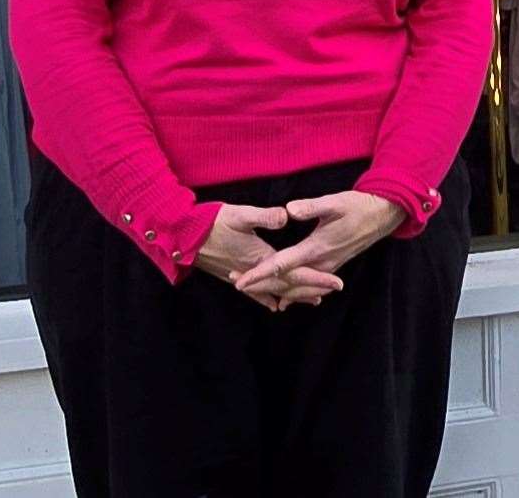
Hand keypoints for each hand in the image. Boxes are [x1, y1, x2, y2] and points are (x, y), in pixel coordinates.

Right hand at [191, 203, 341, 312]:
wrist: (182, 237)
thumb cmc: (212, 222)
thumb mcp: (240, 214)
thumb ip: (264, 217)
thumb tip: (287, 216)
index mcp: (260, 257)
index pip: (295, 272)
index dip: (316, 278)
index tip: (336, 283)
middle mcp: (254, 271)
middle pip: (288, 286)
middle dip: (311, 288)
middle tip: (334, 289)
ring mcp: (243, 275)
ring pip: (274, 290)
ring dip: (294, 294)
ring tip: (314, 299)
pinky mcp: (233, 275)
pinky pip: (255, 292)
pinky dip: (268, 297)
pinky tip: (274, 304)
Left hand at [231, 191, 405, 308]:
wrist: (382, 215)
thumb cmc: (358, 206)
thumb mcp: (335, 201)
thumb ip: (311, 207)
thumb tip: (288, 210)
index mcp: (317, 247)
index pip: (282, 264)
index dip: (259, 273)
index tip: (240, 280)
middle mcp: (321, 262)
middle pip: (285, 281)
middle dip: (260, 283)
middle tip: (235, 282)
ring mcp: (328, 267)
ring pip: (296, 287)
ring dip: (273, 289)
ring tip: (250, 288)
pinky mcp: (332, 266)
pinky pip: (308, 286)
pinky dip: (293, 293)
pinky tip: (283, 299)